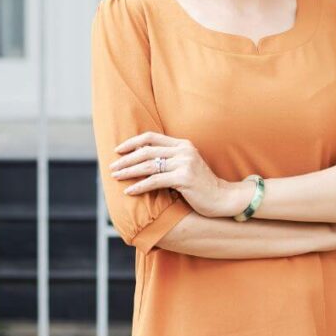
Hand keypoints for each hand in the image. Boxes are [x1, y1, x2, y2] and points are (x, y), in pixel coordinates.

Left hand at [108, 132, 232, 217]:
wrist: (223, 198)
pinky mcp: (184, 178)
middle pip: (147, 150)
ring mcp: (185, 163)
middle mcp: (184, 150)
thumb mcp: (185, 166)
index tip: (118, 150)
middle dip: (126, 159)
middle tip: (112, 167)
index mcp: (183, 144)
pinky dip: (139, 186)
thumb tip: (140, 158)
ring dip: (129, 171)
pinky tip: (129, 191)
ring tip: (116, 177)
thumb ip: (168, 159)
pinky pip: (155, 181)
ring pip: (149, 165)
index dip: (132, 142)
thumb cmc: (201, 185)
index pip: (152, 137)